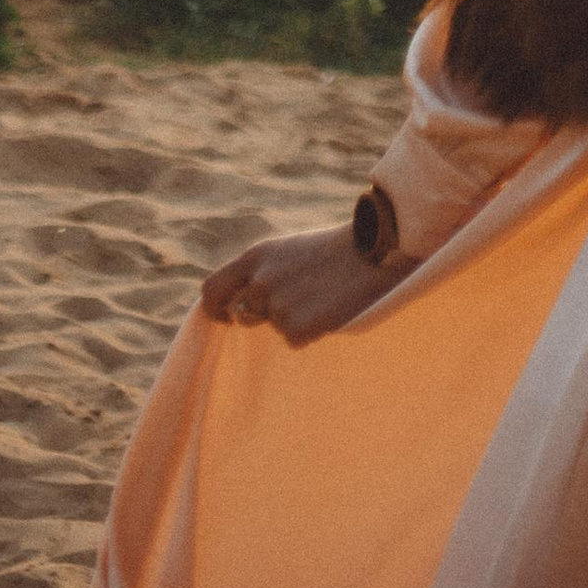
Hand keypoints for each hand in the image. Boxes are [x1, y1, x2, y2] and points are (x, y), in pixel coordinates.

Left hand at [198, 220, 407, 345]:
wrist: (376, 248)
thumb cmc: (335, 249)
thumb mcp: (289, 250)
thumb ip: (262, 272)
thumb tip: (243, 300)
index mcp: (256, 256)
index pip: (211, 289)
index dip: (215, 307)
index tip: (227, 315)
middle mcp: (260, 281)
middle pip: (238, 313)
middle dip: (257, 315)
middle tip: (286, 309)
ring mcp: (277, 305)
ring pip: (272, 325)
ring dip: (290, 319)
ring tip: (320, 296)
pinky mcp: (297, 327)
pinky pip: (294, 339)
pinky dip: (311, 330)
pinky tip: (330, 308)